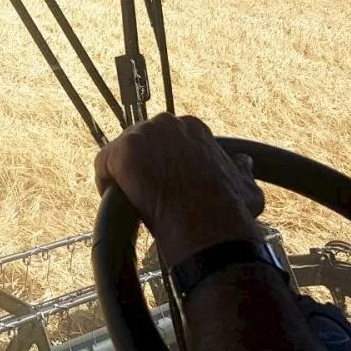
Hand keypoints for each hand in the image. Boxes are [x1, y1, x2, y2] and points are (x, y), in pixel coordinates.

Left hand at [95, 113, 264, 266]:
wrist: (207, 226)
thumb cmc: (227, 212)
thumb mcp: (247, 186)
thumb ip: (243, 170)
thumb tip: (243, 163)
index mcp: (193, 128)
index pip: (165, 140)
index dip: (162, 165)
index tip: (165, 184)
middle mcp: (167, 123)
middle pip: (140, 144)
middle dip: (142, 168)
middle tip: (148, 196)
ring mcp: (142, 135)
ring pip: (121, 154)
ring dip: (124, 177)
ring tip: (134, 203)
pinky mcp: (122, 152)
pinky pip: (103, 166)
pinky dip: (106, 185)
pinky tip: (120, 203)